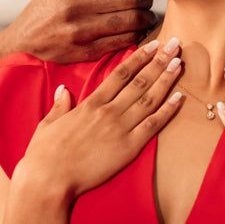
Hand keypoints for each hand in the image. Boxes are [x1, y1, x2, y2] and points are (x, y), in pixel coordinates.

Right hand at [0, 0, 155, 76]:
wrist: (22, 41)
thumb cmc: (48, 9)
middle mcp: (73, 2)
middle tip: (147, 2)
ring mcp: (77, 28)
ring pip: (130, 20)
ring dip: (145, 18)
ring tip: (146, 17)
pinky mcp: (82, 50)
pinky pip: (121, 41)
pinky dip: (134, 35)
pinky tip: (134, 32)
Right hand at [6, 39, 182, 213]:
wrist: (49, 178)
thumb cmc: (45, 153)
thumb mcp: (49, 123)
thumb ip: (60, 105)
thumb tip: (63, 90)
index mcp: (90, 104)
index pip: (120, 74)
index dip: (138, 58)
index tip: (152, 45)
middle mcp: (108, 112)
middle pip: (139, 81)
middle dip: (158, 62)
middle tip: (174, 45)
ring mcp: (120, 129)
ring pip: (149, 99)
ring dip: (166, 80)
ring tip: (179, 63)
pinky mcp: (128, 148)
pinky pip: (152, 126)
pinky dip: (167, 111)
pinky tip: (179, 98)